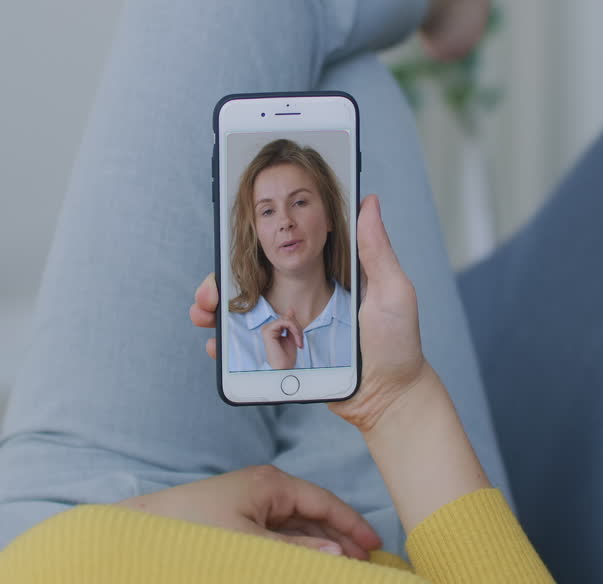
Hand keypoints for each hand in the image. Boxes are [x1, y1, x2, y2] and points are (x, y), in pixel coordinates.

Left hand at [115, 465, 380, 558]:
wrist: (143, 534)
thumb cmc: (194, 530)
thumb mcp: (252, 544)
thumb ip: (297, 549)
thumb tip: (338, 554)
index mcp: (271, 484)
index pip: (324, 502)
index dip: (352, 525)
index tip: (375, 546)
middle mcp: (264, 490)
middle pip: (314, 515)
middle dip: (340, 539)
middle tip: (366, 564)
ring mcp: (250, 506)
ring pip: (297, 528)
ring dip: (320, 546)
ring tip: (344, 567)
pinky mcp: (238, 522)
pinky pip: (278, 536)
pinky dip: (297, 550)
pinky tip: (308, 564)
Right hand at [190, 194, 430, 431]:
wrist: (391, 400)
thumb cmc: (398, 345)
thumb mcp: (392, 291)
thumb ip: (376, 250)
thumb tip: (369, 202)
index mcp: (324, 276)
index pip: (279, 255)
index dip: (249, 250)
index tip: (226, 248)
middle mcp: (303, 300)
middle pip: (252, 285)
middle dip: (220, 285)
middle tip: (207, 295)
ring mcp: (291, 331)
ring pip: (243, 316)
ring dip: (217, 313)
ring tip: (204, 317)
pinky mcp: (285, 359)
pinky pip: (250, 350)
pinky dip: (228, 347)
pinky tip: (217, 347)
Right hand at [261, 309, 302, 368]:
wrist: (284, 368)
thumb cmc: (287, 357)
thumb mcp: (292, 336)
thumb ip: (291, 323)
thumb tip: (290, 308)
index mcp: (272, 329)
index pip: (287, 319)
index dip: (296, 326)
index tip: (300, 340)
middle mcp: (267, 328)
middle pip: (288, 318)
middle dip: (298, 329)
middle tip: (300, 342)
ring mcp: (266, 329)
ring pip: (288, 320)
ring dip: (297, 331)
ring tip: (299, 342)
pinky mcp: (268, 331)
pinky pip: (286, 322)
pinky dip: (295, 330)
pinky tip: (296, 341)